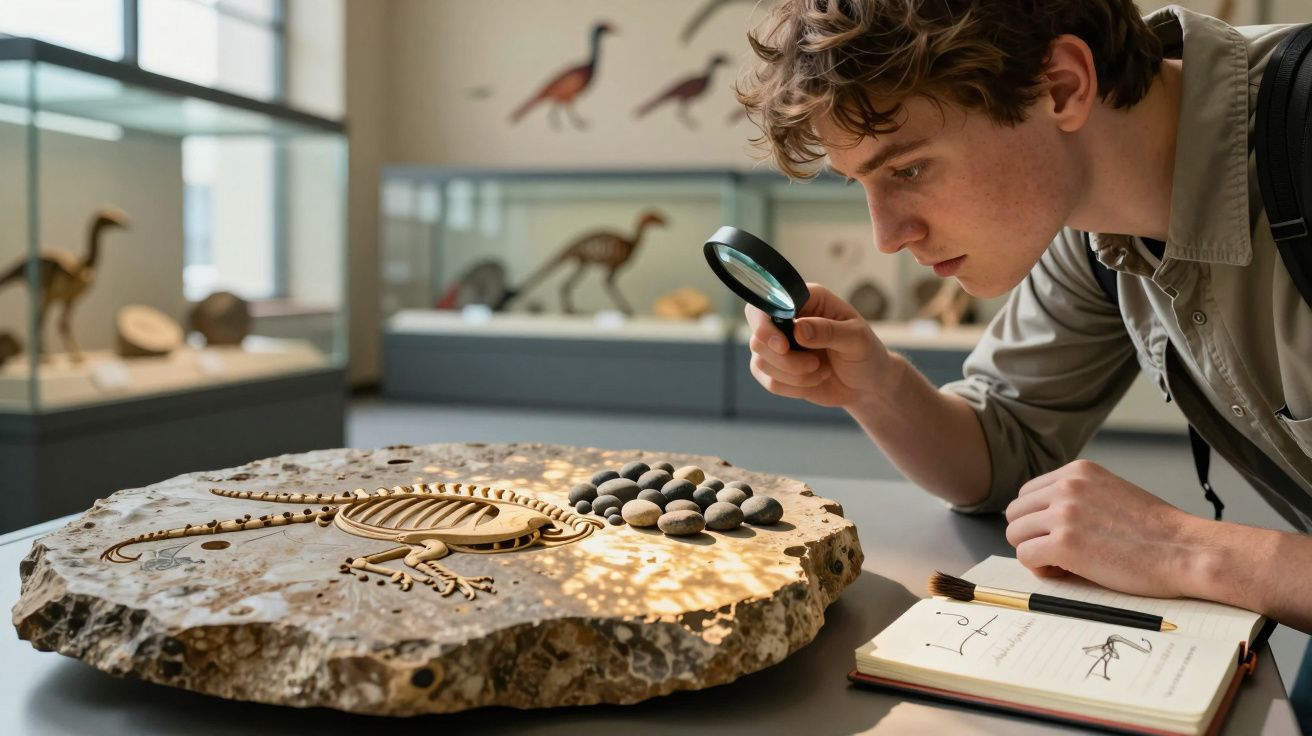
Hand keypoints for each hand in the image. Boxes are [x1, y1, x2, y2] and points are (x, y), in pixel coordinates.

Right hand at [745, 283, 891, 408]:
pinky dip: (793, 387)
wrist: (867, 384)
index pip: (768, 302)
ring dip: (794, 375)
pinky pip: (769, 382)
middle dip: (785, 359)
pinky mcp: (778, 370)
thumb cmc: (866, 353)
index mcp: (806, 300)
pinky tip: (814, 380)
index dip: (765, 325)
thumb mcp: (857, 339)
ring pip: (761, 363)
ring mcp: (779, 345)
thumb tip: (799, 329)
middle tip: (813, 364)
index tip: (784, 346)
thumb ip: (829, 331)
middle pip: (758, 337)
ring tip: (820, 371)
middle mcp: (787, 319)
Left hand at [1004, 460, 1206, 597]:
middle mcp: (1067, 486)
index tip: (1062, 535)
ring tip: (1066, 564)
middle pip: (1015, 513)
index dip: (1039, 520)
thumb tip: (1042, 518)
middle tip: (1059, 553)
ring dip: (1035, 552)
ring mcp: (1064, 513)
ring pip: (1015, 534)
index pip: (1028, 493)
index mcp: (1078, 471)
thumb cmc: (1157, 532)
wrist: (1187, 551)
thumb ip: (1078, 497)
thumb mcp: (1111, 494)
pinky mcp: (1064, 543)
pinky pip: (1025, 556)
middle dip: (1031, 536)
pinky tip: (1066, 572)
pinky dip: (1040, 569)